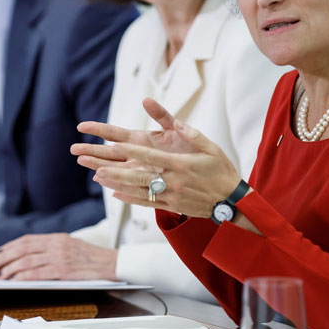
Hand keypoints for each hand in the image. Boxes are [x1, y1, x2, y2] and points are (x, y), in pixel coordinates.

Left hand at [0, 233, 116, 280]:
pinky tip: (13, 281)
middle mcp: (54, 244)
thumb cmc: (89, 257)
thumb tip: (24, 257)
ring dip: (8, 270)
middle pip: (20, 250)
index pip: (23, 241)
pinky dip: (22, 277)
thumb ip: (49, 248)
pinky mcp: (63, 270)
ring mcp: (58, 256)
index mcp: (54, 237)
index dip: (5, 249)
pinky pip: (37, 273)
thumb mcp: (68, 245)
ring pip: (25, 261)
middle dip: (0, 259)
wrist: (111, 263)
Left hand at [73, 97, 240, 217]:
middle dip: (117, 172)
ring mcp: (172, 196)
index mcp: (182, 165)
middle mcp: (174, 181)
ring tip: (100, 177)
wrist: (231, 202)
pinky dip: (131, 199)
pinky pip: (148, 203)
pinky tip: (116, 194)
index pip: (152, 157)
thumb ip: (193, 134)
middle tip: (97, 167)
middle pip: (140, 176)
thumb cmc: (221, 171)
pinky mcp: (172, 206)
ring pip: (140, 190)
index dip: (132, 151)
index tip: (114, 145)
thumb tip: (178, 122)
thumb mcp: (212, 148)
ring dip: (118, 184)